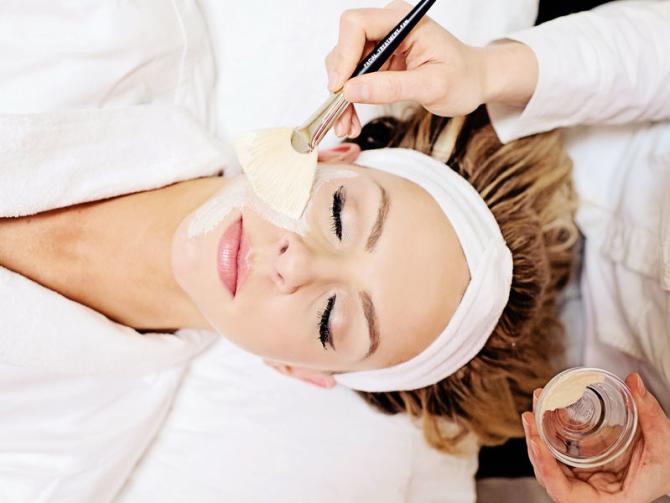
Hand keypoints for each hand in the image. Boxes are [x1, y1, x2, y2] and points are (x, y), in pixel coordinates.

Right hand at [324, 0, 536, 137]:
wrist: (473, 82)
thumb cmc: (462, 78)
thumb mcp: (431, 86)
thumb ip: (391, 87)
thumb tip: (351, 91)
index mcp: (403, 21)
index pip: (357, 25)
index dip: (343, 55)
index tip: (341, 88)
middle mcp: (387, 27)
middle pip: (344, 46)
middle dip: (340, 83)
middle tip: (341, 115)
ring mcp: (380, 45)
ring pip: (344, 66)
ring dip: (341, 97)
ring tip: (347, 125)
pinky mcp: (377, 62)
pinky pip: (352, 79)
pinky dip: (349, 101)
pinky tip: (351, 120)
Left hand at [522, 373, 669, 502]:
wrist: (666, 469)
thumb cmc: (665, 467)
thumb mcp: (663, 443)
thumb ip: (649, 413)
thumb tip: (633, 381)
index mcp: (605, 500)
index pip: (564, 493)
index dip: (546, 470)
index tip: (536, 443)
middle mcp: (587, 491)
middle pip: (548, 474)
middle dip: (535, 444)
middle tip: (530, 415)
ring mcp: (581, 477)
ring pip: (548, 461)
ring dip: (537, 434)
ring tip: (537, 403)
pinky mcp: (580, 464)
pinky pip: (557, 450)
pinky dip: (548, 431)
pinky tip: (545, 409)